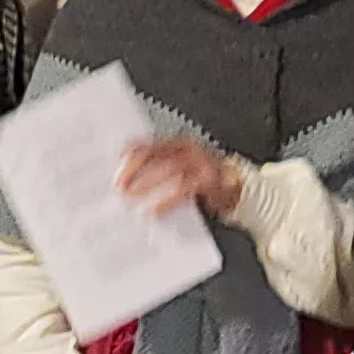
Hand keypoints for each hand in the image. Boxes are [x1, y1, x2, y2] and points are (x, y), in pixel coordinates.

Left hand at [118, 137, 242, 221]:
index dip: (135, 148)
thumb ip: (162, 166)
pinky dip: (167, 201)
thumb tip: (130, 176)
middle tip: (120, 184)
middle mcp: (190, 150)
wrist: (236, 187)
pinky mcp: (209, 182)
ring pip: (170, 170)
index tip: (118, 156)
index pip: (154, 142)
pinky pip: (184, 190)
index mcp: (181, 144)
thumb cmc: (204, 178)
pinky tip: (154, 211)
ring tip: (131, 197)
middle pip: (159, 154)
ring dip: (148, 184)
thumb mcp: (182, 167)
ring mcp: (200, 164)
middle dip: (136, 169)